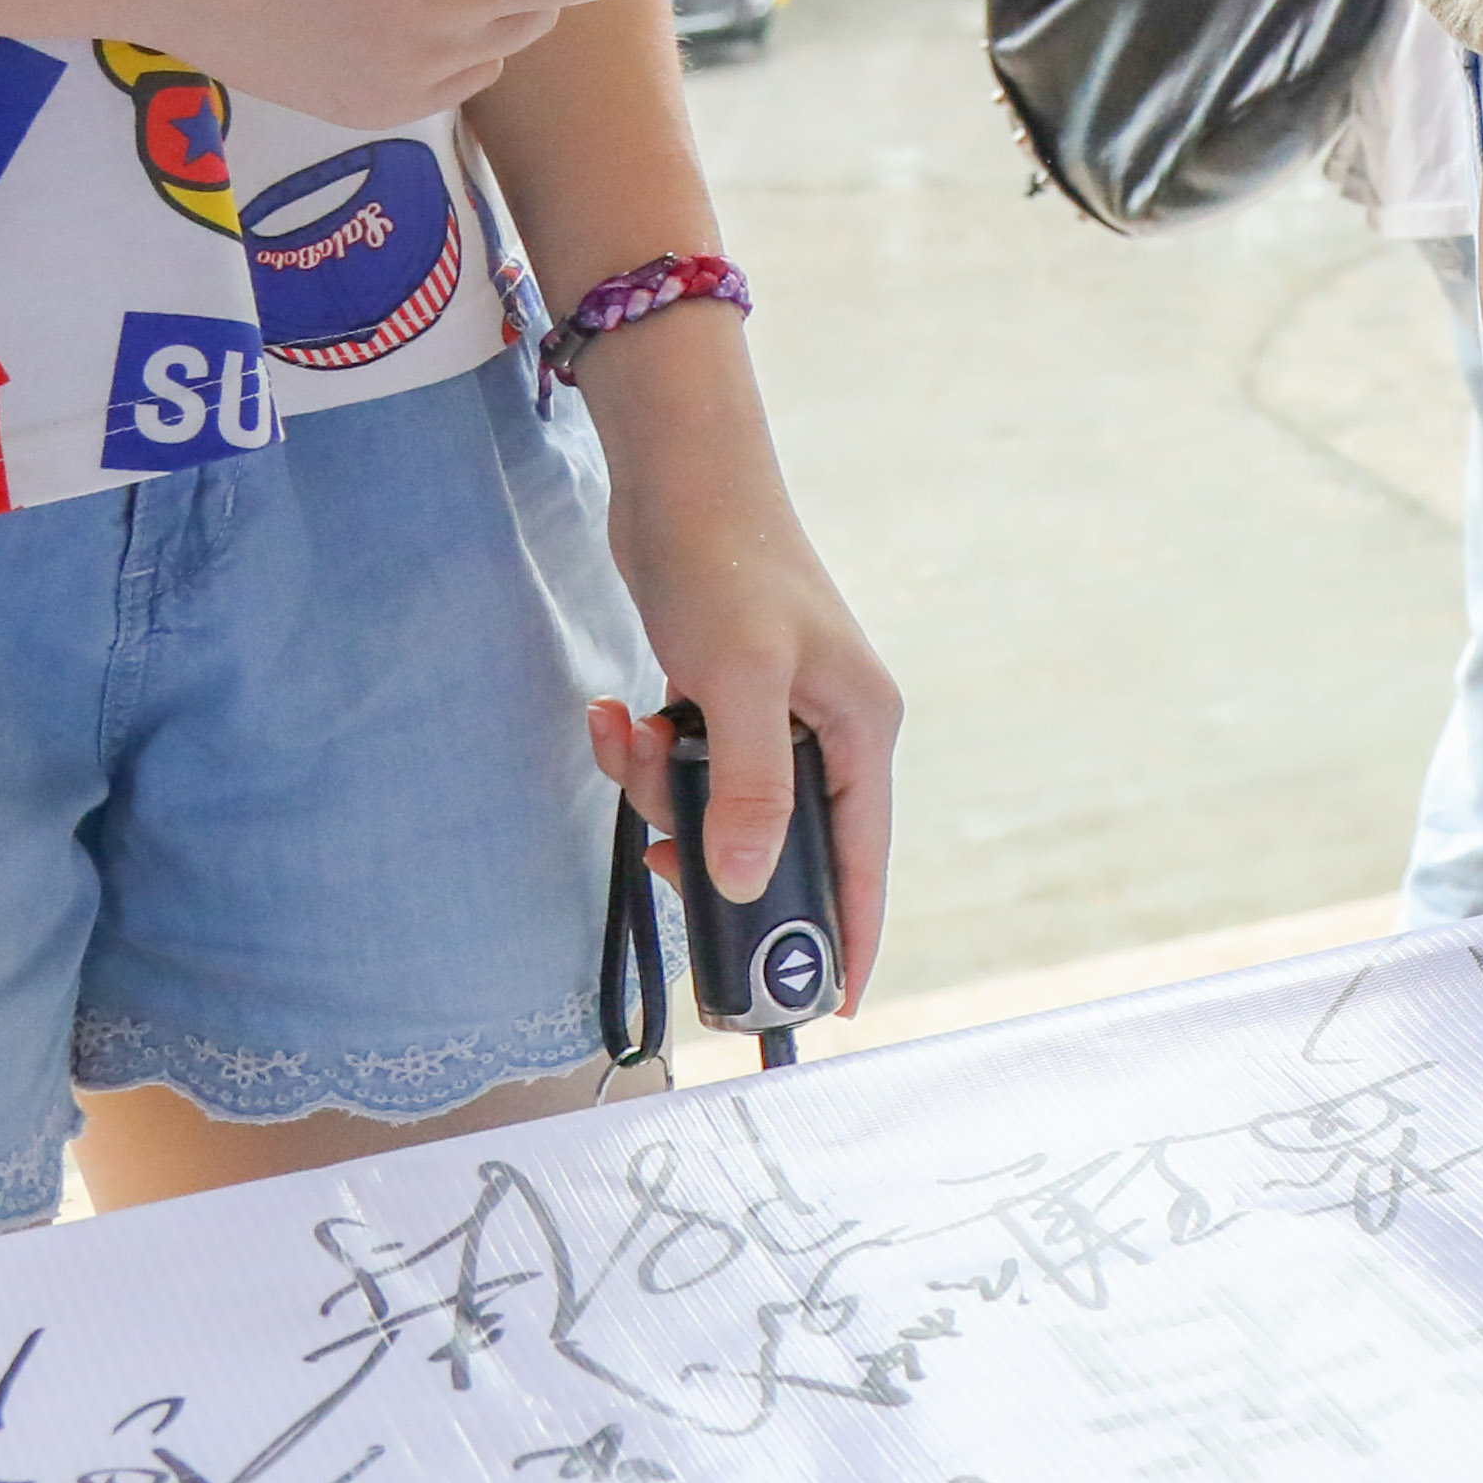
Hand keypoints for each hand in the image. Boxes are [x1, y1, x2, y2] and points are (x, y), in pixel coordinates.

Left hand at [576, 310, 906, 1009]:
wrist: (677, 474)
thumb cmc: (727, 561)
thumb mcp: (741, 680)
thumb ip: (751, 787)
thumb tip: (739, 880)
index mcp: (861, 726)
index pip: (864, 855)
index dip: (852, 933)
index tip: (836, 1008)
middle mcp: (829, 727)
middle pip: (780, 841)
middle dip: (711, 849)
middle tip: (664, 859)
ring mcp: (775, 715)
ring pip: (718, 807)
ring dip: (662, 791)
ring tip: (631, 734)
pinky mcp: (723, 701)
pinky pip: (684, 767)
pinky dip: (644, 754)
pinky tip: (618, 710)